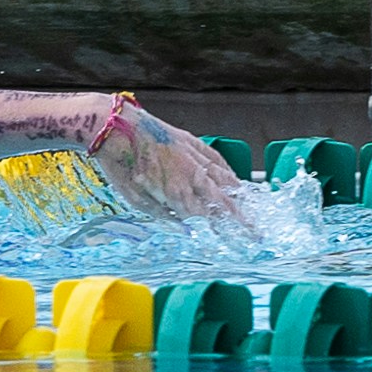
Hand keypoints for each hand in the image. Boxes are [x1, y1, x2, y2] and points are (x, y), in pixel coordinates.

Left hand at [75, 96, 242, 220]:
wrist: (114, 127)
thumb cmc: (121, 167)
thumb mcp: (138, 201)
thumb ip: (166, 215)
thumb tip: (187, 229)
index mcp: (177, 192)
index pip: (207, 218)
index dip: (223, 232)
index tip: (236, 244)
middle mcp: (192, 175)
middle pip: (223, 201)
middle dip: (242, 220)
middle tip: (257, 235)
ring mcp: (194, 156)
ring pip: (225, 180)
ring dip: (239, 198)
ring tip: (251, 212)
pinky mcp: (191, 142)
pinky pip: (217, 160)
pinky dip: (228, 173)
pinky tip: (235, 181)